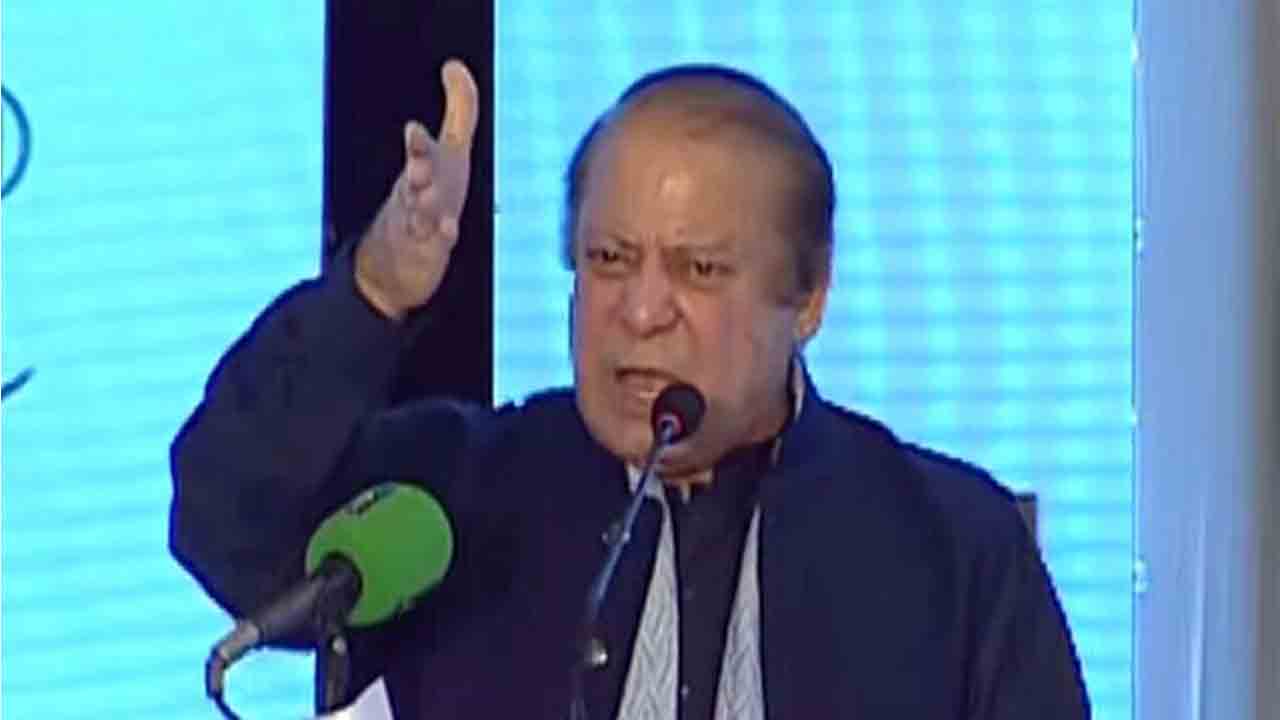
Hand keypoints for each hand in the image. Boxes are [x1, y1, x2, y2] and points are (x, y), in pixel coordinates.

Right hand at [355, 59, 478, 319]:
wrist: (396, 255)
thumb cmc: (432, 190)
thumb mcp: (452, 148)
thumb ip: (460, 107)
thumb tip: (455, 64)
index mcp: (424, 167)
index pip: (419, 151)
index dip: (417, 143)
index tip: (414, 130)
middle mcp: (418, 192)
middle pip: (416, 178)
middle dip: (417, 169)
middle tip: (418, 166)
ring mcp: (420, 222)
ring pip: (419, 211)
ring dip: (423, 204)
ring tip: (426, 199)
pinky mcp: (428, 250)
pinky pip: (433, 243)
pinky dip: (440, 236)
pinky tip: (449, 231)